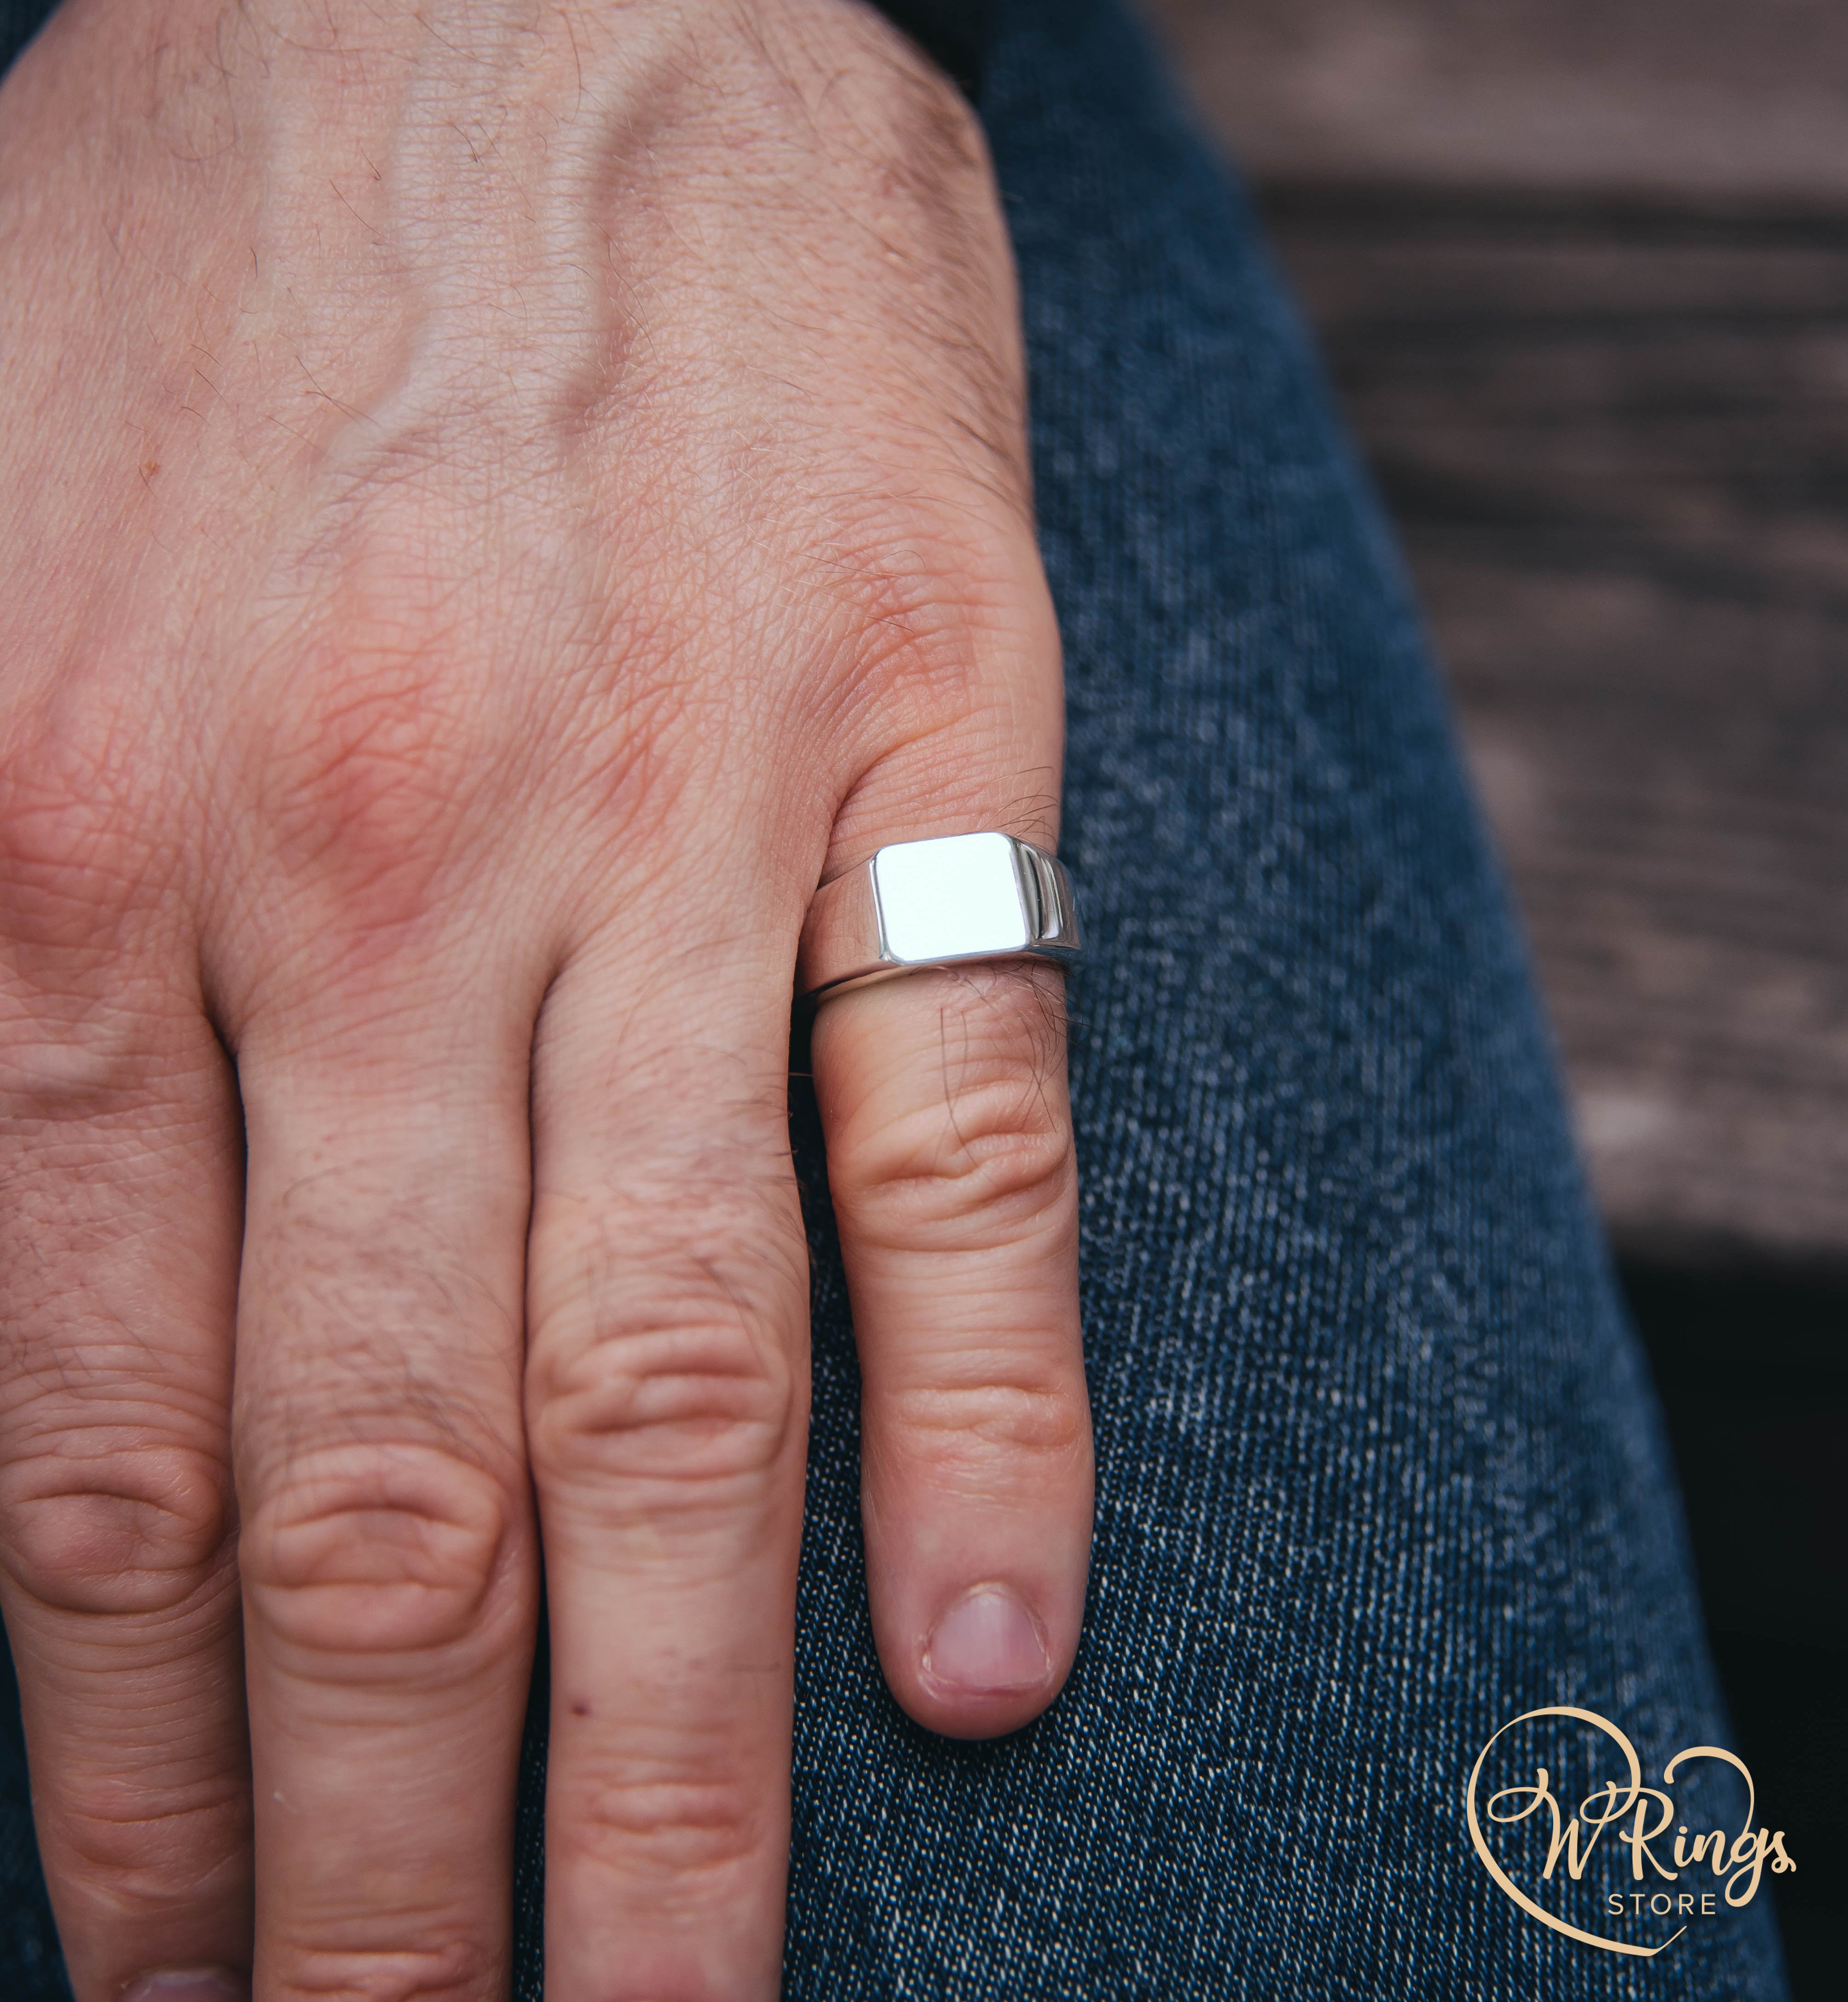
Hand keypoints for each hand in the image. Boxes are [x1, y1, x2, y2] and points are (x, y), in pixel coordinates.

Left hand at [0, 2, 1091, 1995]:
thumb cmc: (228, 287)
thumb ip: (19, 1015)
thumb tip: (42, 1414)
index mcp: (71, 849)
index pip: (110, 1454)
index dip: (136, 1773)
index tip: (174, 1976)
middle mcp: (363, 877)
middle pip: (392, 1478)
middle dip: (384, 1846)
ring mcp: (664, 817)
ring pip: (663, 1381)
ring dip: (665, 1743)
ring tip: (667, 2000)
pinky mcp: (912, 742)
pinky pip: (956, 1143)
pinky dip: (987, 1417)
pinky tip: (990, 1666)